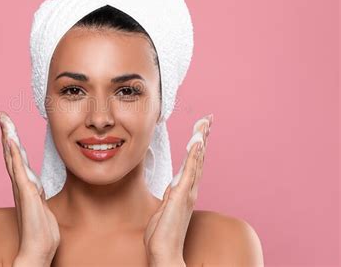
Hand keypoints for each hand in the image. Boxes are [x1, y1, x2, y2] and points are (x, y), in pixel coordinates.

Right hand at [0, 110, 60, 266]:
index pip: (17, 158)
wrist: (38, 249)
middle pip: (11, 153)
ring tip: (4, 121)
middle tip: (2, 115)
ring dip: (9, 138)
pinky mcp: (26, 193)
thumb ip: (37, 195)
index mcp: (25, 186)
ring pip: (13, 157)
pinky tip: (12, 141)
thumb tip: (36, 188)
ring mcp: (22, 188)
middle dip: (7, 133)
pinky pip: (19, 169)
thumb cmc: (41, 231)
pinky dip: (15, 154)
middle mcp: (20, 184)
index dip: (12, 141)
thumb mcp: (41, 207)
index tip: (9, 126)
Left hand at [144, 114, 212, 266]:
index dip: (198, 145)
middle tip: (208, 118)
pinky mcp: (181, 195)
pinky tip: (197, 142)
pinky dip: (194, 155)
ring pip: (196, 160)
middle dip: (203, 136)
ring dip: (201, 140)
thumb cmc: (162, 234)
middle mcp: (190, 189)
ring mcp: (187, 191)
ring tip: (205, 123)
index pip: (193, 162)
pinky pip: (189, 171)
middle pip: (199, 157)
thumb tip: (172, 188)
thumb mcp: (164, 209)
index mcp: (184, 190)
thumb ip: (170, 197)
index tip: (202, 129)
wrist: (164, 252)